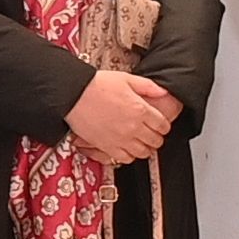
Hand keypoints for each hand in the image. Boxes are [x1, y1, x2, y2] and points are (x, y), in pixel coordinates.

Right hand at [63, 68, 179, 168]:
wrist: (74, 95)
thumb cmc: (97, 85)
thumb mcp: (127, 79)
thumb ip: (148, 86)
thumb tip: (163, 91)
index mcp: (140, 110)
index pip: (163, 125)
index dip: (164, 126)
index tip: (161, 125)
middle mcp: (133, 127)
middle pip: (156, 141)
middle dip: (157, 137)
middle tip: (153, 133)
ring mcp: (121, 139)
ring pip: (143, 153)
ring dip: (146, 148)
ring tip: (142, 142)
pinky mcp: (107, 147)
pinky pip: (126, 159)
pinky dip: (130, 156)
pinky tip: (128, 148)